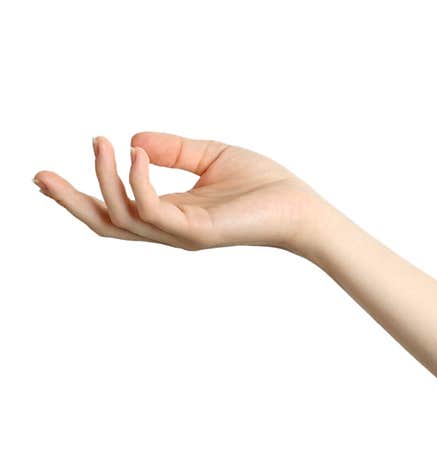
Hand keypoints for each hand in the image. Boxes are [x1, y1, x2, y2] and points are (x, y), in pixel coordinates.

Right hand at [33, 133, 327, 253]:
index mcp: (171, 212)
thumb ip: (172, 149)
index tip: (47, 178)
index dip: (82, 196)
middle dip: (71, 203)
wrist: (299, 206)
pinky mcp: (197, 232)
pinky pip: (153, 210)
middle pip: (107, 225)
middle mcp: (170, 228)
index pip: (117, 210)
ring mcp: (181, 234)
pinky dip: (138, 181)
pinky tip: (135, 152)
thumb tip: (133, 138)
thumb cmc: (262, 184)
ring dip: (104, 179)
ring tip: (101, 142)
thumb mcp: (208, 156)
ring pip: (123, 218)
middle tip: (40, 176)